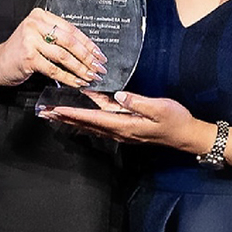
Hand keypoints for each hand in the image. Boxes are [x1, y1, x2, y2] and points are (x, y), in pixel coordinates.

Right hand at [0, 8, 106, 87]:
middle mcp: (35, 24)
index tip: (99, 54)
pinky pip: (54, 69)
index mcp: (41, 15)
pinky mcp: (28, 57)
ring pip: (64, 55)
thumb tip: (87, 50)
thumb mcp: (38, 37)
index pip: (71, 29)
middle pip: (70, 41)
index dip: (88, 43)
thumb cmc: (20, 51)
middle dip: (88, 56)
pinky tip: (77, 82)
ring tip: (90, 76)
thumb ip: (57, 37)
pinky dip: (68, 77)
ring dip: (81, 68)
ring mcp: (30, 40)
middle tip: (99, 67)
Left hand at [42, 90, 210, 153]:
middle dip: (65, 118)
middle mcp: (119, 131)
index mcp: (125, 125)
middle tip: (46, 113)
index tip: (58, 109)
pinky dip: (85, 121)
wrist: (186, 136)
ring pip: (90, 126)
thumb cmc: (175, 120)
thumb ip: (139, 102)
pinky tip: (79, 118)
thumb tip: (120, 95)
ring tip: (55, 115)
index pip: (94, 118)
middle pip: (86, 124)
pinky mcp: (125, 129)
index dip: (74, 113)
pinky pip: (100, 125)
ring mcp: (122, 132)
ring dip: (72, 120)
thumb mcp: (160, 108)